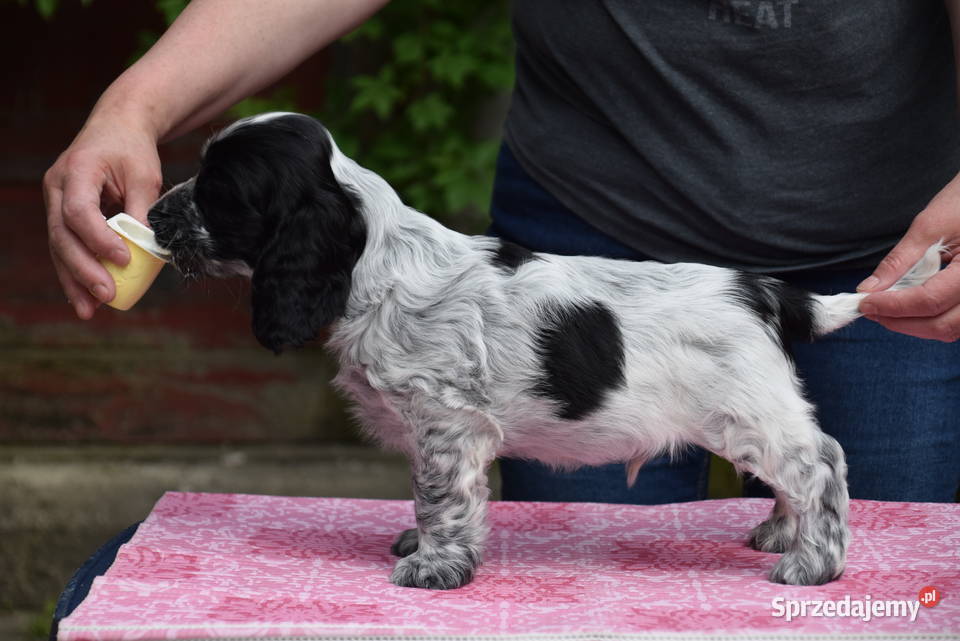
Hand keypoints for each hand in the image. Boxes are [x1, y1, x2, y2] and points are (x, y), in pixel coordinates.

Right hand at [43, 111, 161, 318]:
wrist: (117, 127)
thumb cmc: (132, 149)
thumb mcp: (145, 175)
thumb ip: (141, 210)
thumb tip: (146, 250)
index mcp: (77, 171)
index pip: (78, 211)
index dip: (98, 239)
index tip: (123, 259)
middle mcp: (57, 187)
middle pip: (62, 235)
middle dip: (82, 269)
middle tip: (105, 295)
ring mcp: (55, 201)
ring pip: (59, 246)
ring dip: (74, 280)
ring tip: (88, 310)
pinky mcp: (63, 214)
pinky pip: (67, 247)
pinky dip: (76, 272)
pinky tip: (85, 298)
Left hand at [856, 173, 959, 341]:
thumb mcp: (928, 227)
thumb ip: (898, 262)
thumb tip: (868, 289)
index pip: (930, 300)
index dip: (892, 306)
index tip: (864, 304)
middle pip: (943, 325)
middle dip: (902, 322)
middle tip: (872, 310)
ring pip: (951, 329)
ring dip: (916, 325)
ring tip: (887, 310)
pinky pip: (957, 320)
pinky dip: (932, 320)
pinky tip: (910, 308)